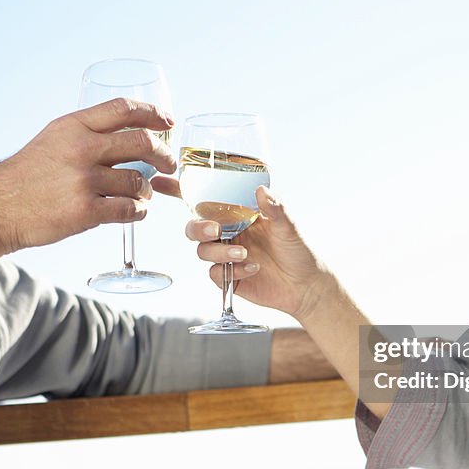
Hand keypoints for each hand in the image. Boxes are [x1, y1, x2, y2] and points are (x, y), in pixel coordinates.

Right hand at [0, 98, 175, 253]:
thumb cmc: (26, 176)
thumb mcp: (52, 140)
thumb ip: (85, 134)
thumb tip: (125, 135)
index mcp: (73, 126)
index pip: (123, 109)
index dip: (152, 113)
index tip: (167, 122)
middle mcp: (81, 149)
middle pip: (142, 142)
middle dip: (164, 154)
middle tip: (168, 164)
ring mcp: (84, 181)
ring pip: (139, 181)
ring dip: (147, 189)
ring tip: (143, 194)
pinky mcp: (85, 212)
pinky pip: (130, 210)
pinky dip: (139, 212)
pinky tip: (135, 211)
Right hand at [186, 186, 330, 321]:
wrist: (307, 287)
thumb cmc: (299, 251)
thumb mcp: (290, 226)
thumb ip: (276, 208)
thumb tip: (262, 190)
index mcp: (238, 213)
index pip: (204, 199)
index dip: (179, 190)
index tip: (160, 181)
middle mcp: (228, 232)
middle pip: (194, 226)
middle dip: (198, 227)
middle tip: (215, 230)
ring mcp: (226, 255)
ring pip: (202, 251)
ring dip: (219, 251)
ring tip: (243, 254)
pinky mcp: (229, 278)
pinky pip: (215, 274)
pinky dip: (231, 271)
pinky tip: (252, 269)